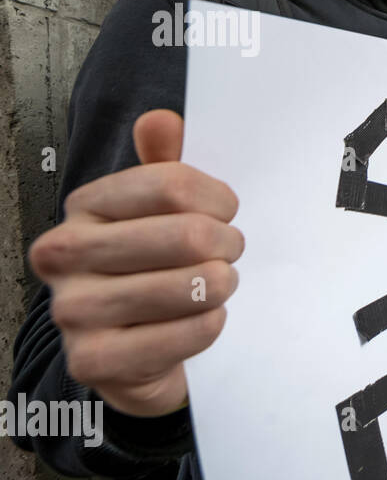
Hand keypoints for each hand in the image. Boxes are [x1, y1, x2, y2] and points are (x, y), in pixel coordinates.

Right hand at [28, 110, 243, 416]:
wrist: (134, 354)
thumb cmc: (152, 269)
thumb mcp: (158, 213)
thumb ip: (164, 166)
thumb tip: (160, 120)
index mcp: (84, 206)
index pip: (173, 184)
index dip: (219, 200)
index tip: (227, 212)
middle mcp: (65, 253)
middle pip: (187, 235)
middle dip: (226, 246)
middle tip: (229, 255)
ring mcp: (73, 310)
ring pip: (189, 285)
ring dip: (221, 286)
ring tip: (219, 286)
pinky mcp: (94, 359)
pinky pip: (184, 334)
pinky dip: (210, 325)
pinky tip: (207, 318)